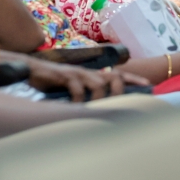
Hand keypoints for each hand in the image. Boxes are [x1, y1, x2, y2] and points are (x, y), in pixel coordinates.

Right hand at [24, 58, 149, 101]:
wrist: (32, 70)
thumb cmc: (53, 83)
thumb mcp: (73, 89)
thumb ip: (86, 94)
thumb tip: (98, 109)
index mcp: (92, 75)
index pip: (118, 74)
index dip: (133, 78)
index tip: (147, 84)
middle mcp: (88, 72)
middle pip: (114, 76)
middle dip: (119, 91)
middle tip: (116, 106)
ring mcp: (78, 72)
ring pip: (99, 83)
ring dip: (99, 98)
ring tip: (94, 109)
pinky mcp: (65, 76)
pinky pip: (78, 88)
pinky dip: (79, 100)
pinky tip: (75, 107)